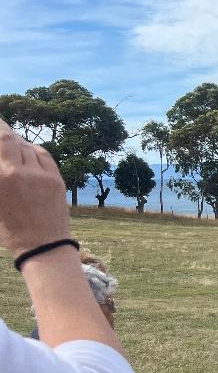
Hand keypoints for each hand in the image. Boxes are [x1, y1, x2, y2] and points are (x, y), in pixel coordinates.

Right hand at [0, 117, 70, 257]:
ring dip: (20, 144)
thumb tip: (3, 158)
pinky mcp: (57, 180)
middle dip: (5, 133)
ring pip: (29, 147)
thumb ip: (0, 175)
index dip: (0, 126)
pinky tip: (28, 154)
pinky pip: (44, 157)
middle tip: (1, 132)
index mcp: (2, 177)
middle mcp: (21, 172)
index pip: (2, 140)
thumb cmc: (11, 229)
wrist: (43, 246)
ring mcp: (42, 175)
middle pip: (13, 140)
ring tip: (13, 148)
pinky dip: (35, 152)